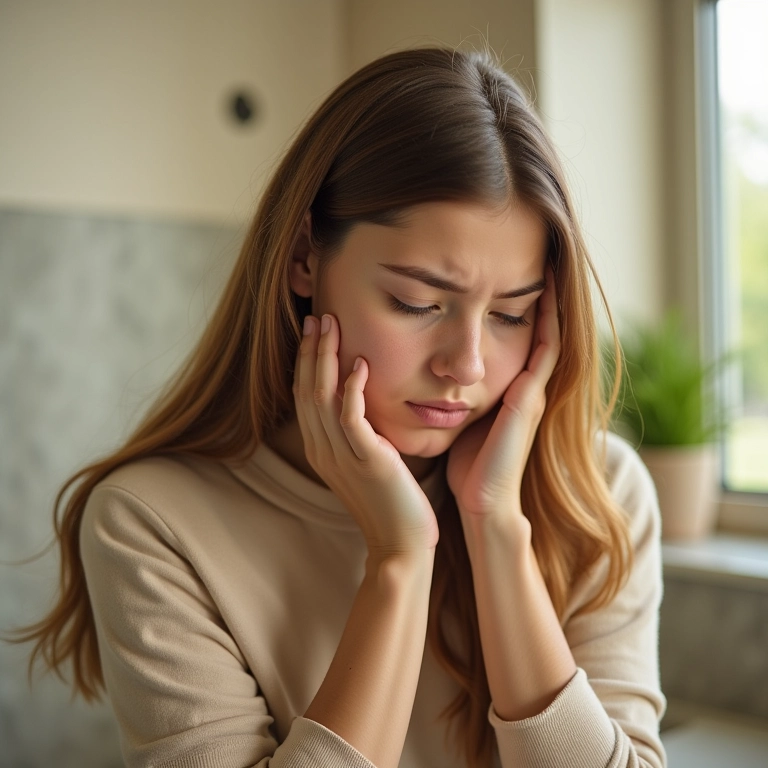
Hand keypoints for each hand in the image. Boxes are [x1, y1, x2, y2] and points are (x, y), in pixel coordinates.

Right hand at [293, 313, 439, 556]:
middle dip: (310, 350)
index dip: (305, 361)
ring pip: (322, 397)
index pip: (303, 395)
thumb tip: (359, 399)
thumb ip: (356, 432)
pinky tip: (360, 363)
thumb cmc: (390, 501)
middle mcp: (323, 450)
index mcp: (320, 449)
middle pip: (306, 390)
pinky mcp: (367, 460)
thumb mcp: (365, 461)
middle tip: (318, 316)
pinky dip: (352, 387)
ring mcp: (342, 456)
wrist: (401, 543)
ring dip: (325, 358)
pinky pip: (351, 416)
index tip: (313, 331)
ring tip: (332, 325)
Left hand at [446, 267, 560, 518]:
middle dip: (541, 297)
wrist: (483, 500)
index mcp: (512, 391)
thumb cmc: (468, 467)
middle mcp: (528, 387)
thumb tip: (432, 376)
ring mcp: (533, 391)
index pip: (521, 340)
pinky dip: (548, 322)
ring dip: (550, 302)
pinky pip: (546, 351)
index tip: (511, 277)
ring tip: (551, 265)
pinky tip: (546, 293)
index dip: (522, 309)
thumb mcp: (463, 421)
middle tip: (543, 259)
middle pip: (539, 331)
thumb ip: (459, 398)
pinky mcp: (531, 398)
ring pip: (548, 334)